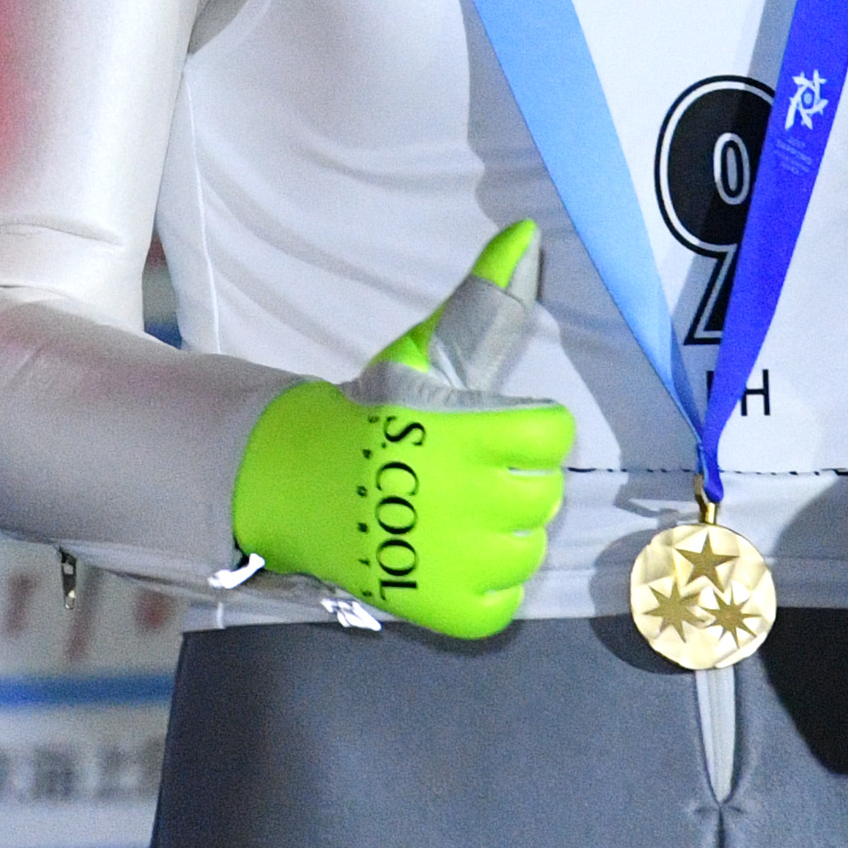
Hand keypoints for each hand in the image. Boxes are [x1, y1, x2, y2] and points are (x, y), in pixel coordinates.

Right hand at [232, 219, 575, 639]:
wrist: (295, 484)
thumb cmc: (369, 416)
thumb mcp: (422, 356)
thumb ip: (482, 302)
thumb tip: (528, 236)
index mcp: (463, 434)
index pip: (552, 435)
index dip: (522, 428)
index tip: (481, 428)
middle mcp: (465, 503)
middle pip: (545, 492)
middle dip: (508, 477)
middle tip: (458, 470)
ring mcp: (457, 563)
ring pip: (530, 546)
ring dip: (499, 530)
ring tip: (450, 511)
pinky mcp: (451, 612)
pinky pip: (507, 599)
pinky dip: (483, 581)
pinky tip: (445, 553)